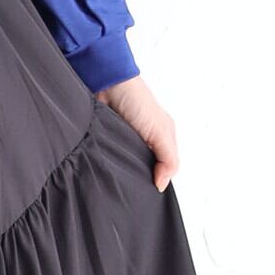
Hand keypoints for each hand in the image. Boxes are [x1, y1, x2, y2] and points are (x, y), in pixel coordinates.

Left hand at [97, 74, 178, 191]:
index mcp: (163, 138)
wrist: (106, 84)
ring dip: (124, 171)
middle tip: (133, 189)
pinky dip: (110, 163)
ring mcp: (125, 140)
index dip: (159, 179)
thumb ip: (168, 159)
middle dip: (140, 178)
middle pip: (145, 168)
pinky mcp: (108, 139)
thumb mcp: (160, 131)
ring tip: (119, 180)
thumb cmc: (136, 101)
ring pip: (127, 165)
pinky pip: (110, 158)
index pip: (165, 167)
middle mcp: (145, 140)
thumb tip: (162, 185)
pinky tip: (108, 168)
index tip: (150, 190)